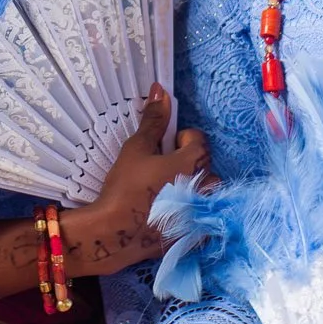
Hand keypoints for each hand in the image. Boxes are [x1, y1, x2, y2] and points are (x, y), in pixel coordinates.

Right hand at [70, 85, 210, 277]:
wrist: (114, 233)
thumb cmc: (125, 186)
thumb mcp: (136, 148)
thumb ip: (153, 121)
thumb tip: (161, 90)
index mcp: (191, 163)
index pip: (199, 139)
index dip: (181, 138)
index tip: (164, 146)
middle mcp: (202, 187)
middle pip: (206, 165)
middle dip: (189, 162)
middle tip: (163, 167)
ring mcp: (199, 212)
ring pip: (208, 192)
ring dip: (195, 187)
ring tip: (170, 190)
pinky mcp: (193, 233)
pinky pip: (203, 217)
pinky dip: (193, 213)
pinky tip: (171, 213)